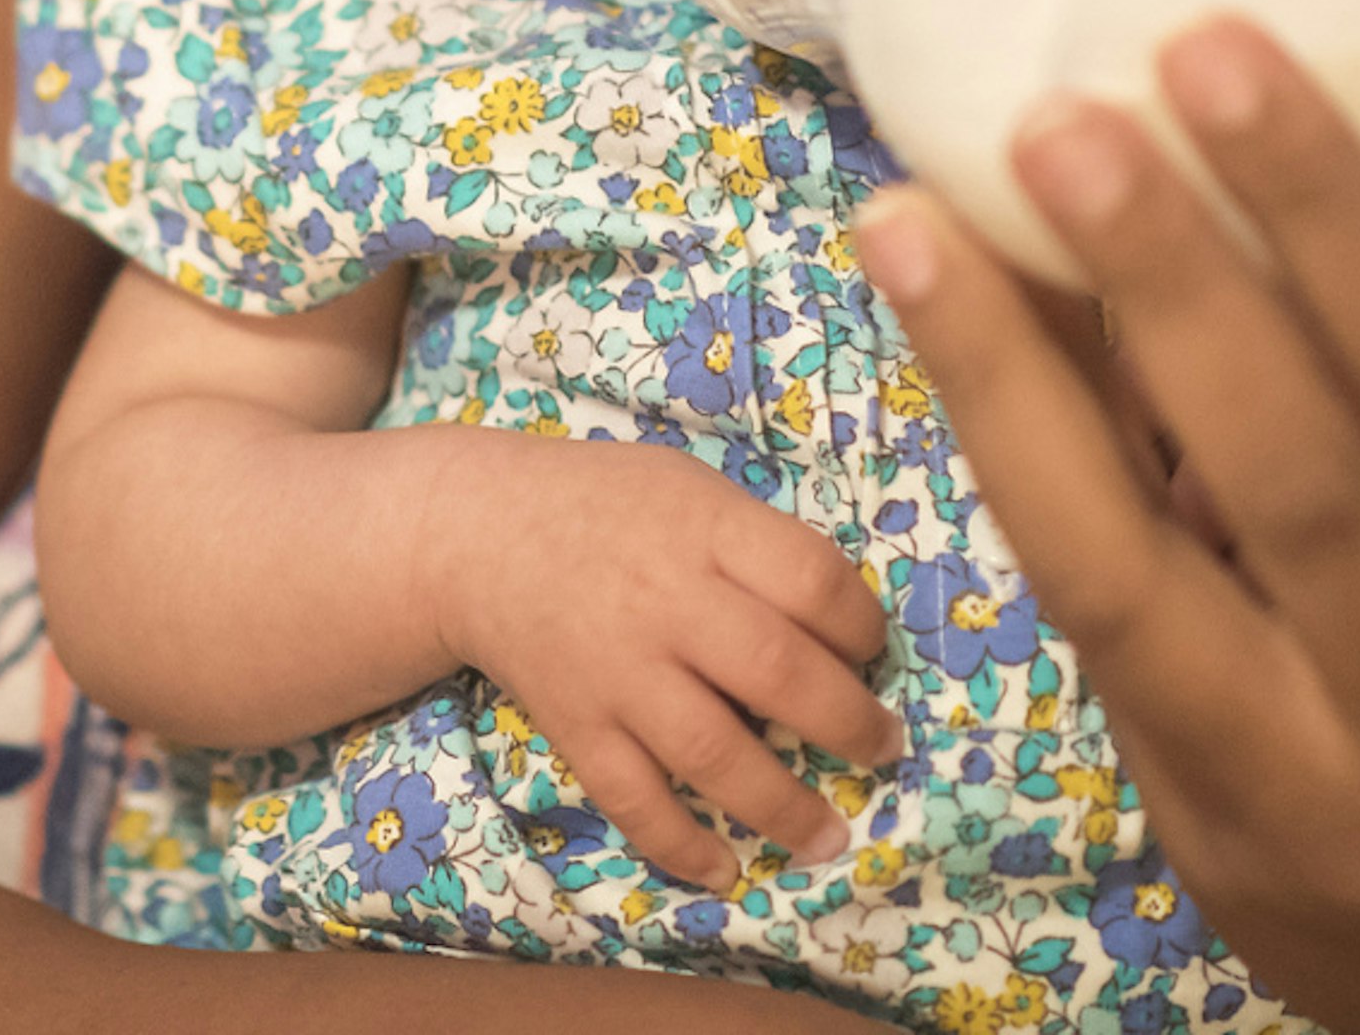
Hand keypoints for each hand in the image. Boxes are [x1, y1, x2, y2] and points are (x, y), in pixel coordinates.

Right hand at [423, 432, 904, 891]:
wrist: (478, 534)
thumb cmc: (606, 505)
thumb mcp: (691, 489)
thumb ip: (759, 547)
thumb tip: (840, 627)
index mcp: (706, 530)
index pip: (812, 583)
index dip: (862, 628)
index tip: (873, 653)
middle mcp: (667, 604)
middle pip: (778, 673)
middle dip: (848, 723)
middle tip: (882, 749)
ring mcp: (620, 671)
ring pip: (714, 751)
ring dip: (783, 805)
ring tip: (830, 836)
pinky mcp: (578, 724)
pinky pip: (633, 797)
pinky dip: (679, 843)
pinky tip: (723, 869)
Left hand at [853, 22, 1359, 1034]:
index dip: (1329, 212)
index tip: (1210, 47)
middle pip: (1293, 476)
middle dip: (1160, 281)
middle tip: (1048, 113)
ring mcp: (1326, 806)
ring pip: (1135, 578)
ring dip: (1005, 383)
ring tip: (907, 218)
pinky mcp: (1216, 857)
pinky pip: (1097, 643)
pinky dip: (1023, 483)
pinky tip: (959, 352)